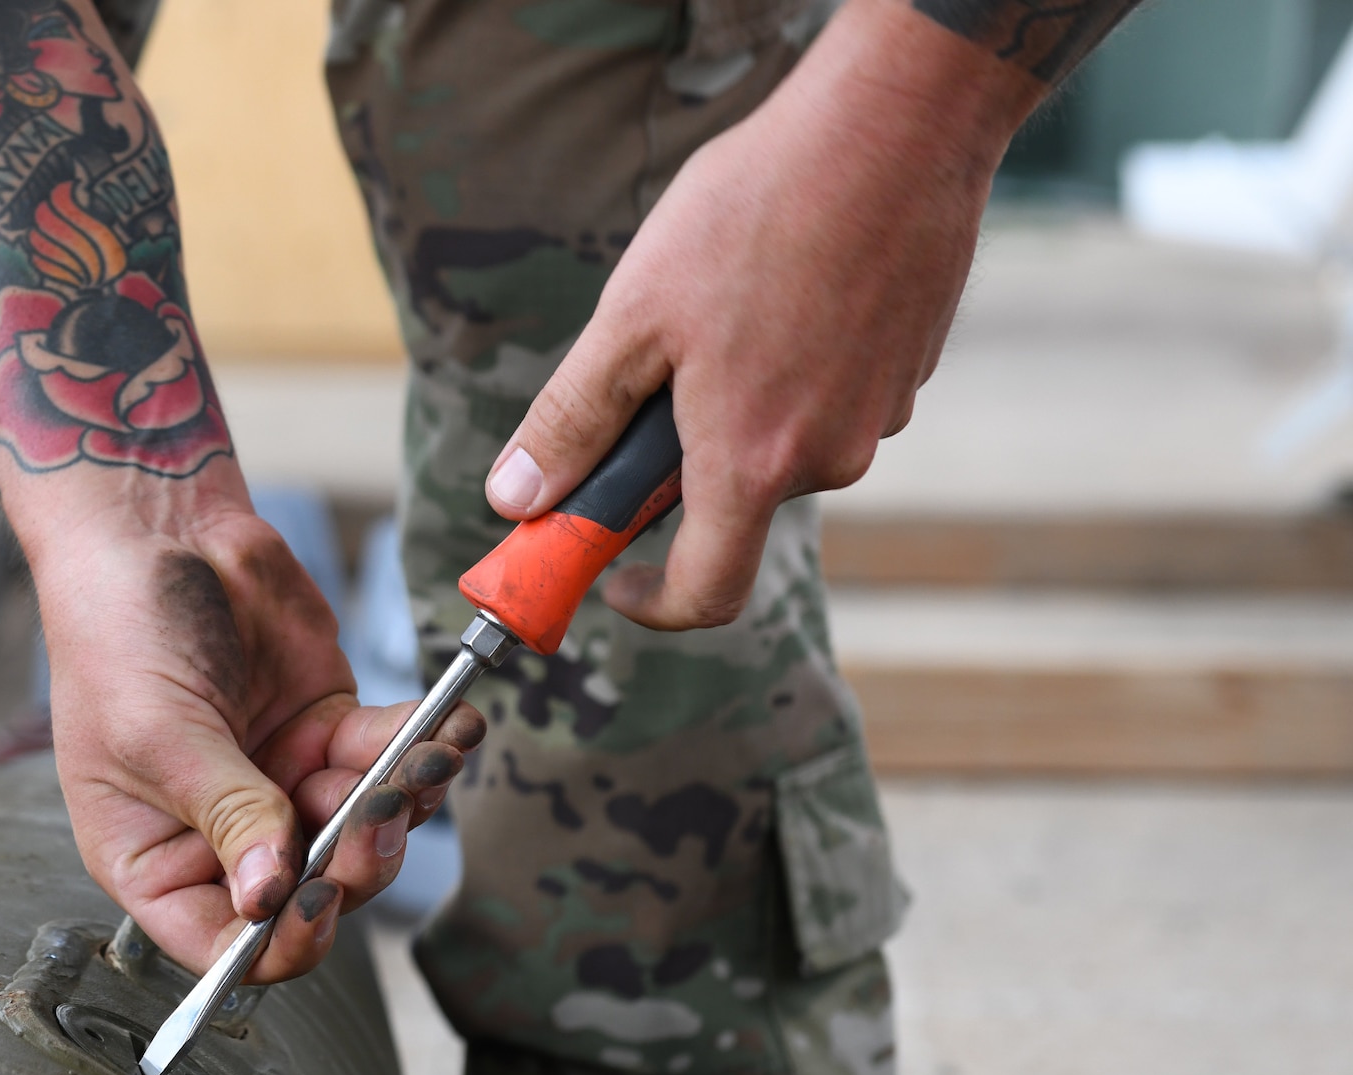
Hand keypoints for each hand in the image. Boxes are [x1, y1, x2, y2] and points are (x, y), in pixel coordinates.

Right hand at [32, 506, 483, 981]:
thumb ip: (224, 812)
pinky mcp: (330, 730)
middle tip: (374, 816)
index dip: (274, 941)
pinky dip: (425, 747)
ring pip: (361, 832)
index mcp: (155, 858)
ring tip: (424, 759)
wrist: (159, 528)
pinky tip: (454, 727)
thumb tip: (271, 895)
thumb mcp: (157, 734)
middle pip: (308, 892)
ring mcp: (282, 784)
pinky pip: (388, 759)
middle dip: (351, 863)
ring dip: (399, 803)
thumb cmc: (119, 633)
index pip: (222, 943)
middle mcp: (223, 836)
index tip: (314, 902)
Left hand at [482, 0, 1040, 628]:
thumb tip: (515, 502)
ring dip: (737, 405)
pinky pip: (828, 398)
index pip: (706, 594)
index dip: (650, 603)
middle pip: (736, 501)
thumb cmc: (756, 211)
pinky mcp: (908, 370)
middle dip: (682, 461)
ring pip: (783, 442)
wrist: (898, 122)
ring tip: (723, 303)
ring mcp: (880, 415)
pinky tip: (780, 287)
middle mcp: (829, 458)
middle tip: (652, 375)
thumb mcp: (631, 318)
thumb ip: (572, 422)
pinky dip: (790, 369)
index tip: (612, 577)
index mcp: (753, 462)